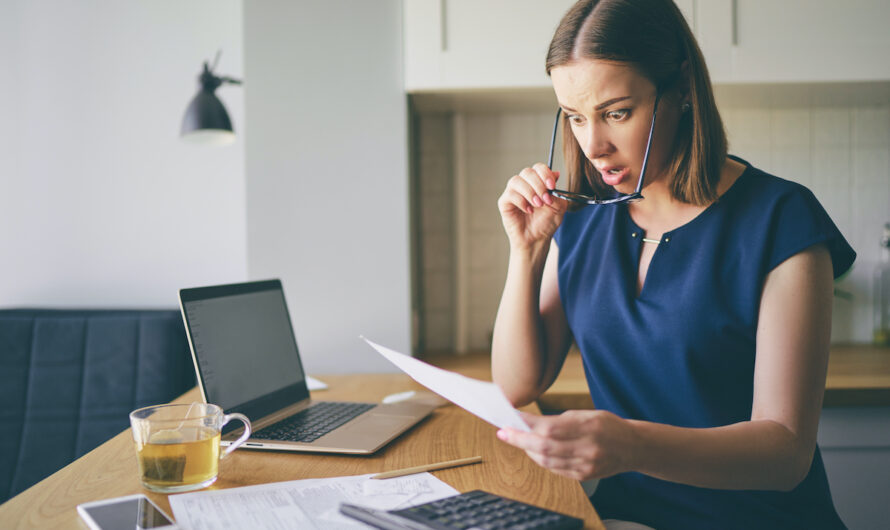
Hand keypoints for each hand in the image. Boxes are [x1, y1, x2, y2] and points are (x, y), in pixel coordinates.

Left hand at [496, 410, 636, 480]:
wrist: (633, 447)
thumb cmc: (608, 425)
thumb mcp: (586, 414)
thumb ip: (560, 420)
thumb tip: (530, 423)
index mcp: (589, 426)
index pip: (549, 427)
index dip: (527, 424)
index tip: (510, 418)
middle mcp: (588, 447)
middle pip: (545, 446)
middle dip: (520, 439)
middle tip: (504, 433)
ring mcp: (586, 464)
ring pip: (547, 461)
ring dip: (528, 450)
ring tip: (518, 440)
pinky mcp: (584, 475)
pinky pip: (556, 469)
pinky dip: (542, 460)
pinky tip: (535, 451)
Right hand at [497, 163, 567, 251]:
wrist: (537, 239)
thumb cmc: (547, 223)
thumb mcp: (558, 207)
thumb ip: (557, 191)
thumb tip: (556, 173)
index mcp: (537, 182)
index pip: (538, 168)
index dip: (545, 174)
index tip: (552, 186)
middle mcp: (524, 184)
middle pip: (527, 172)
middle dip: (538, 185)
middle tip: (545, 200)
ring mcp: (513, 192)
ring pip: (516, 181)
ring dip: (529, 192)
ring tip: (538, 205)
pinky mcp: (504, 202)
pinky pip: (510, 194)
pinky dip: (521, 201)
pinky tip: (528, 210)